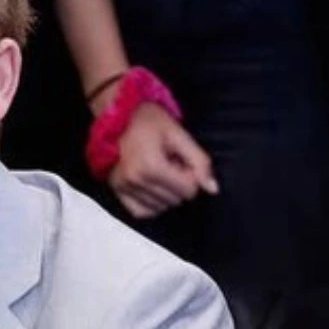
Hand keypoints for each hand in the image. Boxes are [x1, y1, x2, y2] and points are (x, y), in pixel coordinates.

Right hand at [108, 103, 218, 218]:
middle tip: (171, 164)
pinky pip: (140, 212)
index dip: (192, 175)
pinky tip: (153, 190)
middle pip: (176, 199)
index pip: (189, 189)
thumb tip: (212, 188)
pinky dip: (151, 205)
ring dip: (166, 193)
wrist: (118, 117)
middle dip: (179, 184)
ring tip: (159, 172)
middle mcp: (136, 180)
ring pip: (161, 207)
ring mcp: (124, 187)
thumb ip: (199, 161)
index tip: (182, 160)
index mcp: (152, 166)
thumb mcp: (179, 135)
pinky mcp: (117, 190)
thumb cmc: (148, 121)